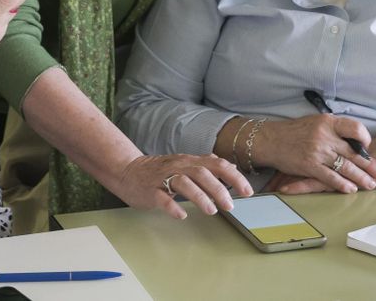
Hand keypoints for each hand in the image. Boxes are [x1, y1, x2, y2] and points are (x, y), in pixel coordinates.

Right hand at [115, 154, 251, 219]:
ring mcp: (163, 178)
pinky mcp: (150, 190)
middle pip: (201, 173)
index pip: (216, 164)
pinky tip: (181, 214)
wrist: (127, 170)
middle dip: (218, 189)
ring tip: (211, 211)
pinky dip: (172, 206)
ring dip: (199, 196)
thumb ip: (207, 165)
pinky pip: (161, 197)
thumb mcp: (185, 164)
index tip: (248, 191)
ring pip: (183, 182)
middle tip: (230, 205)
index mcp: (189, 161)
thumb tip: (231, 166)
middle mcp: (178, 166)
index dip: (234, 176)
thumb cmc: (159, 171)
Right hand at [254, 115, 375, 193]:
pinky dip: (343, 184)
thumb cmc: (292, 132)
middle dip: (369, 165)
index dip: (365, 139)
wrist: (269, 140)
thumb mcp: (315, 122)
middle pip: (354, 152)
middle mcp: (324, 135)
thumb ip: (333, 129)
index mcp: (327, 122)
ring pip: (346, 167)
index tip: (368, 148)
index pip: (355, 129)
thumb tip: (354, 141)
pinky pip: (331, 178)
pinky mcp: (310, 166)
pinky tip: (351, 188)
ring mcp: (317, 151)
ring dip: (361, 178)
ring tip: (370, 184)